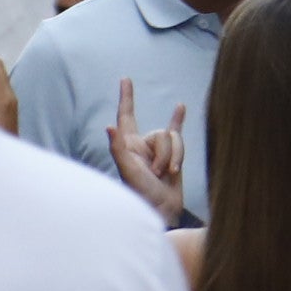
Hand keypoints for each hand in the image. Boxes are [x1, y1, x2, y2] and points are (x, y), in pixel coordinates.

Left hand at [109, 81, 188, 222]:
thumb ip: (119, 149)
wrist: (162, 212)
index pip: (126, 115)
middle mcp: (142, 144)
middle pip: (161, 133)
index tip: (125, 79)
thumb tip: (109, 127)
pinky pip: (178, 132)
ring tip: (167, 176)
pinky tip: (180, 107)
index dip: (126, 97)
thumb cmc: (142, 194)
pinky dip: (178, 119)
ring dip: (174, 158)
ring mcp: (158, 149)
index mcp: (128, 145)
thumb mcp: (128, 172)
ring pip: (174, 139)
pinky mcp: (173, 155)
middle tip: (156, 174)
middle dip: (164, 154)